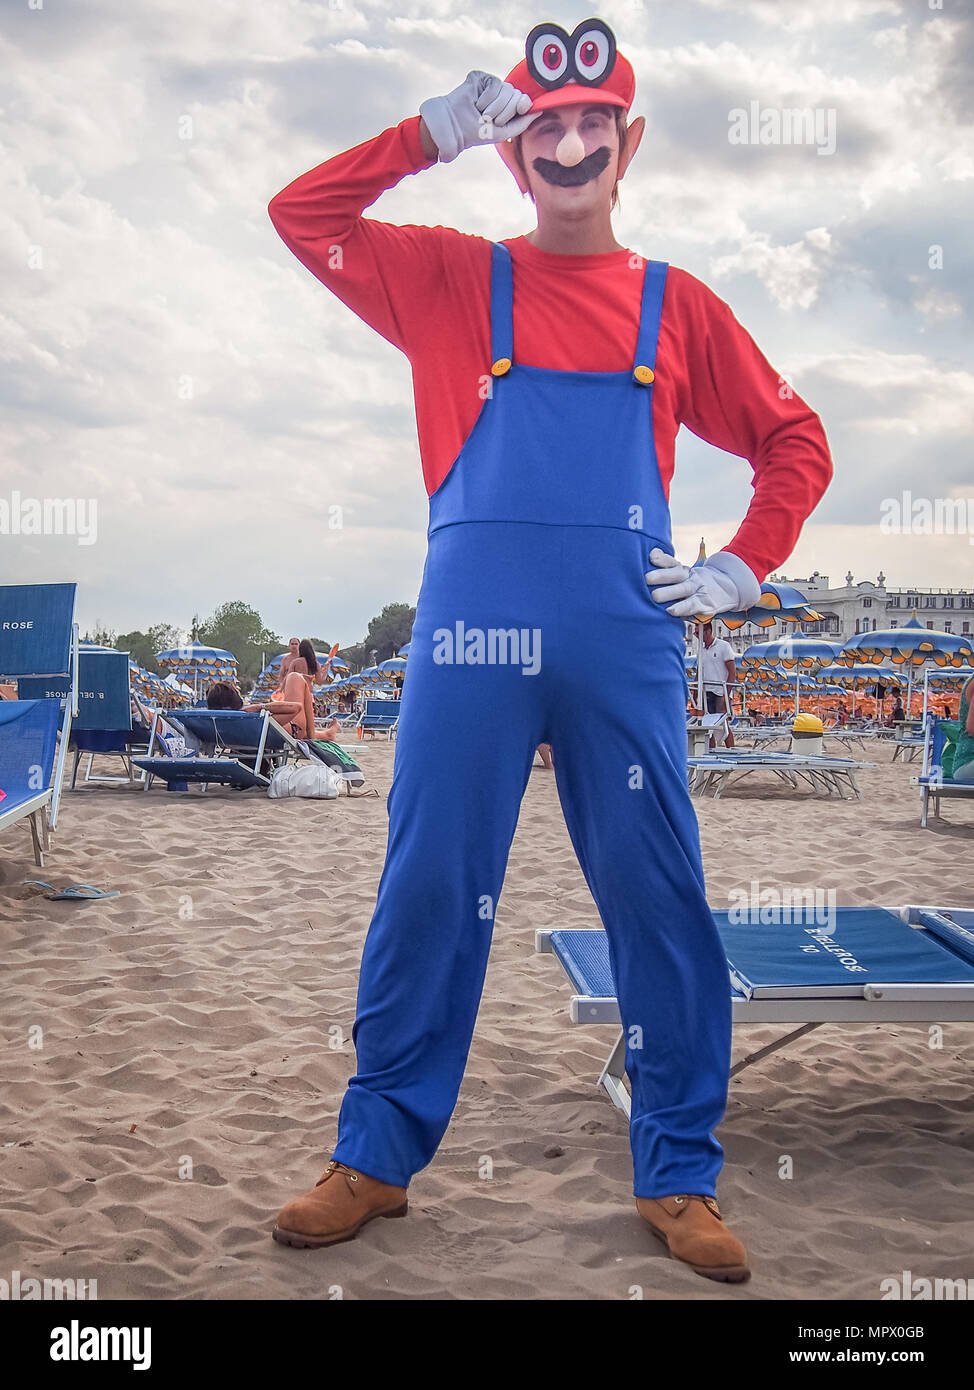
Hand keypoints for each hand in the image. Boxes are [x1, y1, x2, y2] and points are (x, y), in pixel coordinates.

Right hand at [419, 71, 539, 162]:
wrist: (452, 127)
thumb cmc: (475, 133)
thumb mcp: (502, 132)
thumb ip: (521, 123)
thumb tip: (539, 110)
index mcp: (507, 107)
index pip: (523, 99)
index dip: (523, 104)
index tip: (520, 110)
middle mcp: (500, 94)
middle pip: (517, 95)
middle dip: (505, 112)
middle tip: (490, 119)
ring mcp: (490, 84)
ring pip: (507, 89)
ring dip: (494, 108)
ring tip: (482, 113)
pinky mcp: (480, 77)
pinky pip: (495, 83)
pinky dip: (487, 98)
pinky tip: (477, 103)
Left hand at [646, 548, 760, 619]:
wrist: (728, 589)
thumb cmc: (696, 583)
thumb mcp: (685, 575)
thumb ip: (668, 570)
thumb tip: (650, 560)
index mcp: (684, 570)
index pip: (672, 562)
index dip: (662, 559)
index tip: (652, 557)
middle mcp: (691, 577)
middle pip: (677, 574)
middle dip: (661, 575)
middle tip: (647, 578)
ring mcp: (699, 590)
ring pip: (683, 589)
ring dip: (669, 593)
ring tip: (655, 596)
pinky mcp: (704, 604)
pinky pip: (692, 605)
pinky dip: (681, 608)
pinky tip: (671, 611)